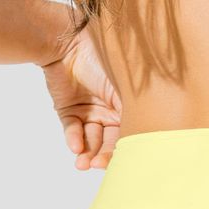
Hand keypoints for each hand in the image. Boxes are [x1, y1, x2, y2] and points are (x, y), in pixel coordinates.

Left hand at [42, 27, 121, 169]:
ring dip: (86, 152)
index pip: (126, 137)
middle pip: (107, 143)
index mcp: (125, 109)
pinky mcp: (68, 111)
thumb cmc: (104, 62)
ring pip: (89, 140)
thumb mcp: (125, 93)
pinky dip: (73, 138)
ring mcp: (89, 113)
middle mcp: (108, 113)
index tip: (119, 165)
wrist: (70, 42)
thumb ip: (133, 117)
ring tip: (82, 163)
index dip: (122, 152)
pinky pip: (72, 130)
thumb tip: (140, 144)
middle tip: (95, 165)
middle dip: (101, 156)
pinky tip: (75, 146)